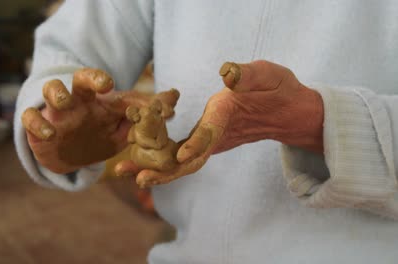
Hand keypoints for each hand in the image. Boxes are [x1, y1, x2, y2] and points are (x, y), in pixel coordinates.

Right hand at [21, 68, 178, 173]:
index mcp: (102, 103)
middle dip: (93, 78)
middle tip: (105, 84)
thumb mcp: (122, 132)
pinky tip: (49, 133)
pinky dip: (37, 123)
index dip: (143, 102)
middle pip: (83, 78)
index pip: (123, 96)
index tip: (164, 110)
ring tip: (63, 103)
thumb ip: (144, 119)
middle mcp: (81, 101)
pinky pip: (30, 117)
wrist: (67, 157)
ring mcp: (57, 112)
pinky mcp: (37, 126)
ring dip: (57, 93)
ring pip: (52, 89)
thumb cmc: (96, 138)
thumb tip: (173, 105)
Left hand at [130, 60, 323, 186]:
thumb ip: (248, 76)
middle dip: (165, 171)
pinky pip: (181, 158)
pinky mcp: (206, 142)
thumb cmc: (276, 89)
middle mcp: (217, 135)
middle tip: (138, 179)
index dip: (197, 144)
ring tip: (124, 173)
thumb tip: (227, 73)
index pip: (211, 132)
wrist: (285, 113)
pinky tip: (136, 166)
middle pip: (191, 159)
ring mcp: (212, 143)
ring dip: (155, 171)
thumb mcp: (268, 75)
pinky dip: (160, 164)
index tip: (180, 157)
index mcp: (227, 116)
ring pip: (182, 163)